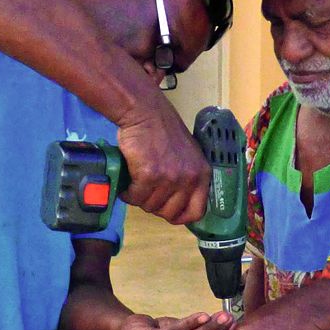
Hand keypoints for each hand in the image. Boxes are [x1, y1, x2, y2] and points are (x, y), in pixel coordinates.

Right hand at [116, 103, 209, 225]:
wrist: (144, 112)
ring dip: (139, 197)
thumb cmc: (162, 131)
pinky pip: (135, 197)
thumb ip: (187, 178)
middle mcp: (189, 178)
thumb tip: (176, 204)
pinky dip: (128, 192)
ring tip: (136, 182)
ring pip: (150, 206)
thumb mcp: (187, 156)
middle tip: (146, 191)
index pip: (196, 212)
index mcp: (202, 174)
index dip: (180, 216)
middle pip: (169, 213)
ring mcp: (170, 178)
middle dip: (154, 206)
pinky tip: (127, 181)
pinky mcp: (149, 175)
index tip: (168, 212)